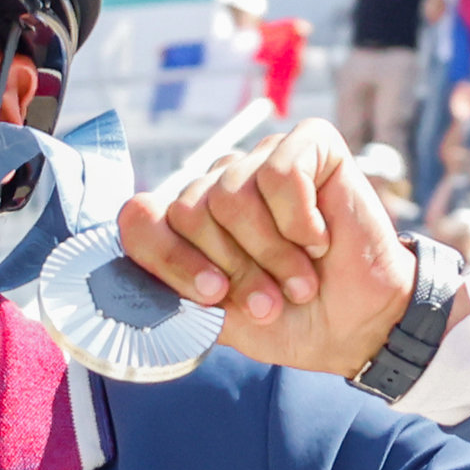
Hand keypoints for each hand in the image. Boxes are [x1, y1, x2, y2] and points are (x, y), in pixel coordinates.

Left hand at [111, 120, 418, 378]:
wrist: (354, 324)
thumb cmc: (284, 318)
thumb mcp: (211, 317)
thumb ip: (166, 293)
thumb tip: (116, 286)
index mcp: (185, 221)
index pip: (139, 217)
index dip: (169, 260)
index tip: (211, 295)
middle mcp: (217, 184)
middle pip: (187, 210)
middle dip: (230, 266)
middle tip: (267, 296)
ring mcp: (261, 160)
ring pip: (230, 196)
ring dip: (269, 252)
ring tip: (297, 278)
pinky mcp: (310, 145)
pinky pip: (280, 174)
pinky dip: (300, 220)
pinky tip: (319, 239)